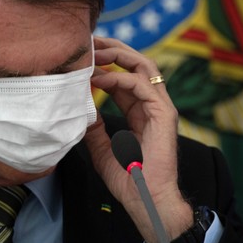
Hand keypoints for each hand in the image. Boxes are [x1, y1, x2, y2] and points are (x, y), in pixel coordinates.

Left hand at [84, 37, 192, 242]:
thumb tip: (77, 109)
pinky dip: (119, 78)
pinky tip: (98, 78)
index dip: (104, 62)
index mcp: (139, 109)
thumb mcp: (101, 147)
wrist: (146, 199)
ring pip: (143, 66)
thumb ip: (93, 127)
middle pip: (136, 63)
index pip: (123, 75)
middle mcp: (152, 104)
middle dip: (112, 49)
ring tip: (94, 52)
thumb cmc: (127, 178)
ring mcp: (160, 107)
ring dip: (117, 55)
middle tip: (89, 42)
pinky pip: (142, 86)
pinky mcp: (164, 114)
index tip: (83, 55)